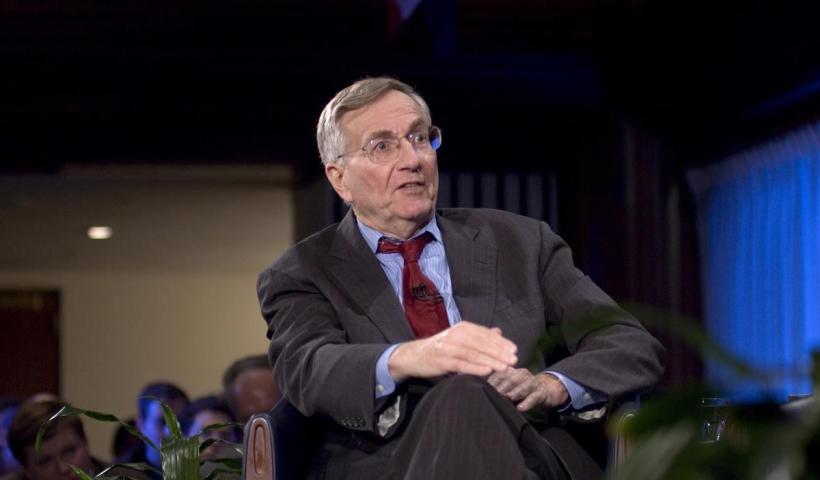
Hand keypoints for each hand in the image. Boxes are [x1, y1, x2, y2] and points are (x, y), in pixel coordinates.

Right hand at [388, 322, 517, 381]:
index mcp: (462, 328)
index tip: (514, 350)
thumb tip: (498, 332)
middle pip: (482, 343)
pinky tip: (488, 371)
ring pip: (474, 353)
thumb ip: (479, 335)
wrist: (414, 355)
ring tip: (505, 367)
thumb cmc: (441, 348)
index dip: (501, 342)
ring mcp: (449, 347)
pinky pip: (462, 364)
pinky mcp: (442, 360)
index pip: (486, 334)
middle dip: (499, 352)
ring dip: (491, 360)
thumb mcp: (460, 338)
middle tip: (514, 360)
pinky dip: (476, 367)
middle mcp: (456, 334)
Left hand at [487, 369, 568, 411]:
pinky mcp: (542, 392)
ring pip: (523, 387)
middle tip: (492, 394)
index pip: (500, 374)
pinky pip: (534, 397)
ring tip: (506, 398)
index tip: (482, 388)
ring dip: (514, 392)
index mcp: (513, 371)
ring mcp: (533, 382)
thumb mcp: (514, 385)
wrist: (549, 388)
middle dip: (501, 386)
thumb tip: (482, 390)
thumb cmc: (525, 388)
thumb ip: (501, 385)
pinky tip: (521, 408)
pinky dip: (527, 402)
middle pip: (510, 379)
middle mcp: (523, 374)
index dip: (492, 380)